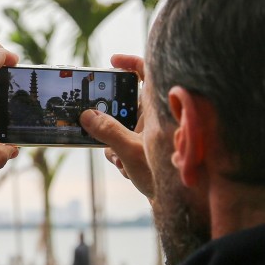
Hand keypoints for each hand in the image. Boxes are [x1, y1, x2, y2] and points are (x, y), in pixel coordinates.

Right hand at [79, 54, 153, 198]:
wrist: (178, 202)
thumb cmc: (166, 173)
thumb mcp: (131, 150)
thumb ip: (108, 131)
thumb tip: (86, 115)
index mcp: (158, 108)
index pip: (148, 74)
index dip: (130, 63)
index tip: (112, 61)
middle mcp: (154, 117)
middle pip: (124, 103)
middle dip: (110, 120)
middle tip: (96, 125)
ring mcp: (148, 132)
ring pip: (118, 126)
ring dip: (114, 144)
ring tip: (122, 160)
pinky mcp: (142, 147)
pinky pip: (120, 142)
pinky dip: (119, 155)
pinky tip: (127, 169)